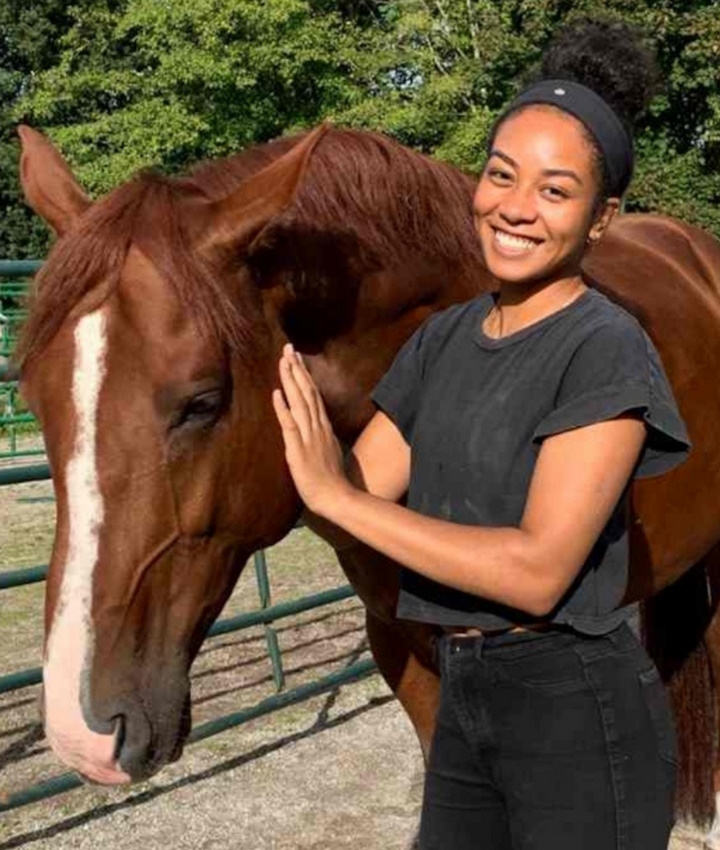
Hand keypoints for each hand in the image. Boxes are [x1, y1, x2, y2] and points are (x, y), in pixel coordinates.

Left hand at [272, 343, 351, 515]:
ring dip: (290, 381)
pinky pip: (290, 425)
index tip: (297, 358)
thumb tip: (313, 430)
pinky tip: (276, 393)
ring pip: (299, 402)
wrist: (337, 497)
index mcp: (323, 427)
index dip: (304, 375)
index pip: (313, 395)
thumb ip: (319, 438)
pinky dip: (283, 408)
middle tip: (288, 348)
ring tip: (283, 361)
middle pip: (307, 392)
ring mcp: (308, 437)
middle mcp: (317, 427)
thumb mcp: (327, 452)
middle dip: (297, 369)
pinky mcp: (298, 450)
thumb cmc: (331, 480)